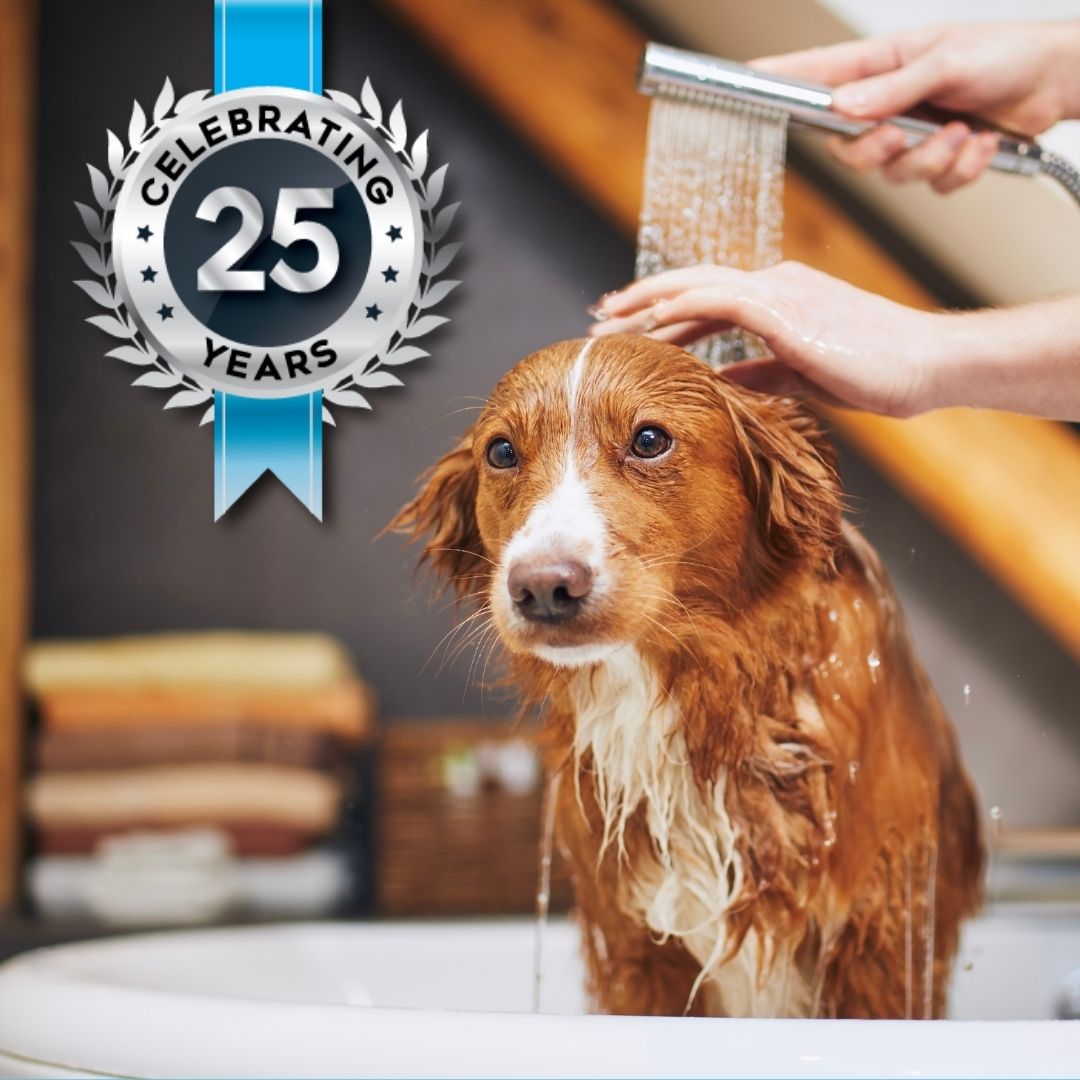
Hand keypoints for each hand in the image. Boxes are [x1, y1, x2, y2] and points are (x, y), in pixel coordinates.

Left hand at [588, 263, 941, 416]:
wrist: (928, 364)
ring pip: (698, 285)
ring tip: (609, 319)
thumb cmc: (877, 371)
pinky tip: (654, 321)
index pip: (708, 298)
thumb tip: (721, 380)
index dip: (664, 310)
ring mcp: (782, 292)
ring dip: (649, 301)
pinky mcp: (789, 310)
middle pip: (692, 285)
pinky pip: (723, 300)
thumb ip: (760, 372)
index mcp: (779, 298)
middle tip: (599, 316)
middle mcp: (775, 285)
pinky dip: (685, 305)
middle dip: (641, 300)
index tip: (628, 328)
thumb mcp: (802, 374)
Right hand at [754, 21, 1079, 192]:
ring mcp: (909, 135)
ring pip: (889, 174)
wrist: (1054, 82)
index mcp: (880, 67)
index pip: (815, 75)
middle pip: (844, 147)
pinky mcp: (935, 161)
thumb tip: (843, 106)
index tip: (746, 81)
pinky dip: (958, 169)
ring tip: (963, 132)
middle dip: (876, 151)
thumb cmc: (1005, 54)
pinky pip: (929, 186)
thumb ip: (893, 89)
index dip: (777, 80)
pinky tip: (981, 144)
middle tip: (904, 135)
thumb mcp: (948, 61)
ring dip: (931, 159)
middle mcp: (886, 104)